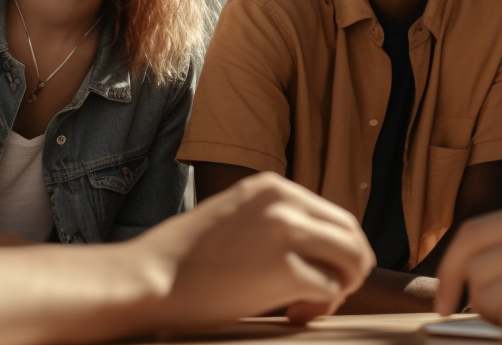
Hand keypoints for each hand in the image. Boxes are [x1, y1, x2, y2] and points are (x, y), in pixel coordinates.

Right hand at [134, 172, 374, 332]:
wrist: (149, 278)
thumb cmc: (184, 259)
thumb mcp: (235, 216)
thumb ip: (274, 220)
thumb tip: (316, 247)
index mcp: (272, 186)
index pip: (333, 215)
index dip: (335, 250)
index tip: (317, 274)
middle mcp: (285, 201)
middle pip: (352, 233)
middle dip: (349, 268)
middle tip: (326, 294)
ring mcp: (287, 232)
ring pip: (352, 258)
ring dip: (341, 286)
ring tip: (308, 306)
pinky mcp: (285, 269)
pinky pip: (330, 289)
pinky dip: (320, 307)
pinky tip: (293, 315)